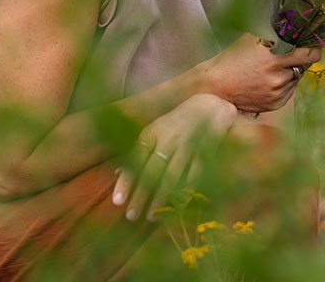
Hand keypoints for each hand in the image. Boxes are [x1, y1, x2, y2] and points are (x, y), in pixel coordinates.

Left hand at [112, 93, 236, 221]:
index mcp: (153, 132)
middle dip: (141, 195)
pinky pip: (193, 176)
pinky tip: (176, 206)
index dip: (126, 181)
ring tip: (150, 217)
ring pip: (172, 176)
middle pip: (152, 171)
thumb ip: (138, 150)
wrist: (208, 108)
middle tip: (131, 216)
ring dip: (160, 198)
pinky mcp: (205, 152)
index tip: (117, 202)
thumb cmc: (174, 123)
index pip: (135, 159)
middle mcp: (169, 138)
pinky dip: (185, 192)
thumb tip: (117, 173)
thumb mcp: (154, 130)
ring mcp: (188, 145)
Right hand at [199, 33, 321, 112]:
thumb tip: (292, 21)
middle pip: (305, 66)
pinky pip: (290, 90)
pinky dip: (286, 83)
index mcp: (273, 59)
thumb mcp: (251, 39)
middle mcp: (278, 78)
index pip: (308, 54)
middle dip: (304, 58)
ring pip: (297, 78)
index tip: (313, 43)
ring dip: (292, 70)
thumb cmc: (231, 58)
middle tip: (298, 52)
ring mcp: (277, 93)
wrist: (216, 86)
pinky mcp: (275, 104)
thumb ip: (272, 31)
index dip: (313, 47)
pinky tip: (272, 77)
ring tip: (276, 65)